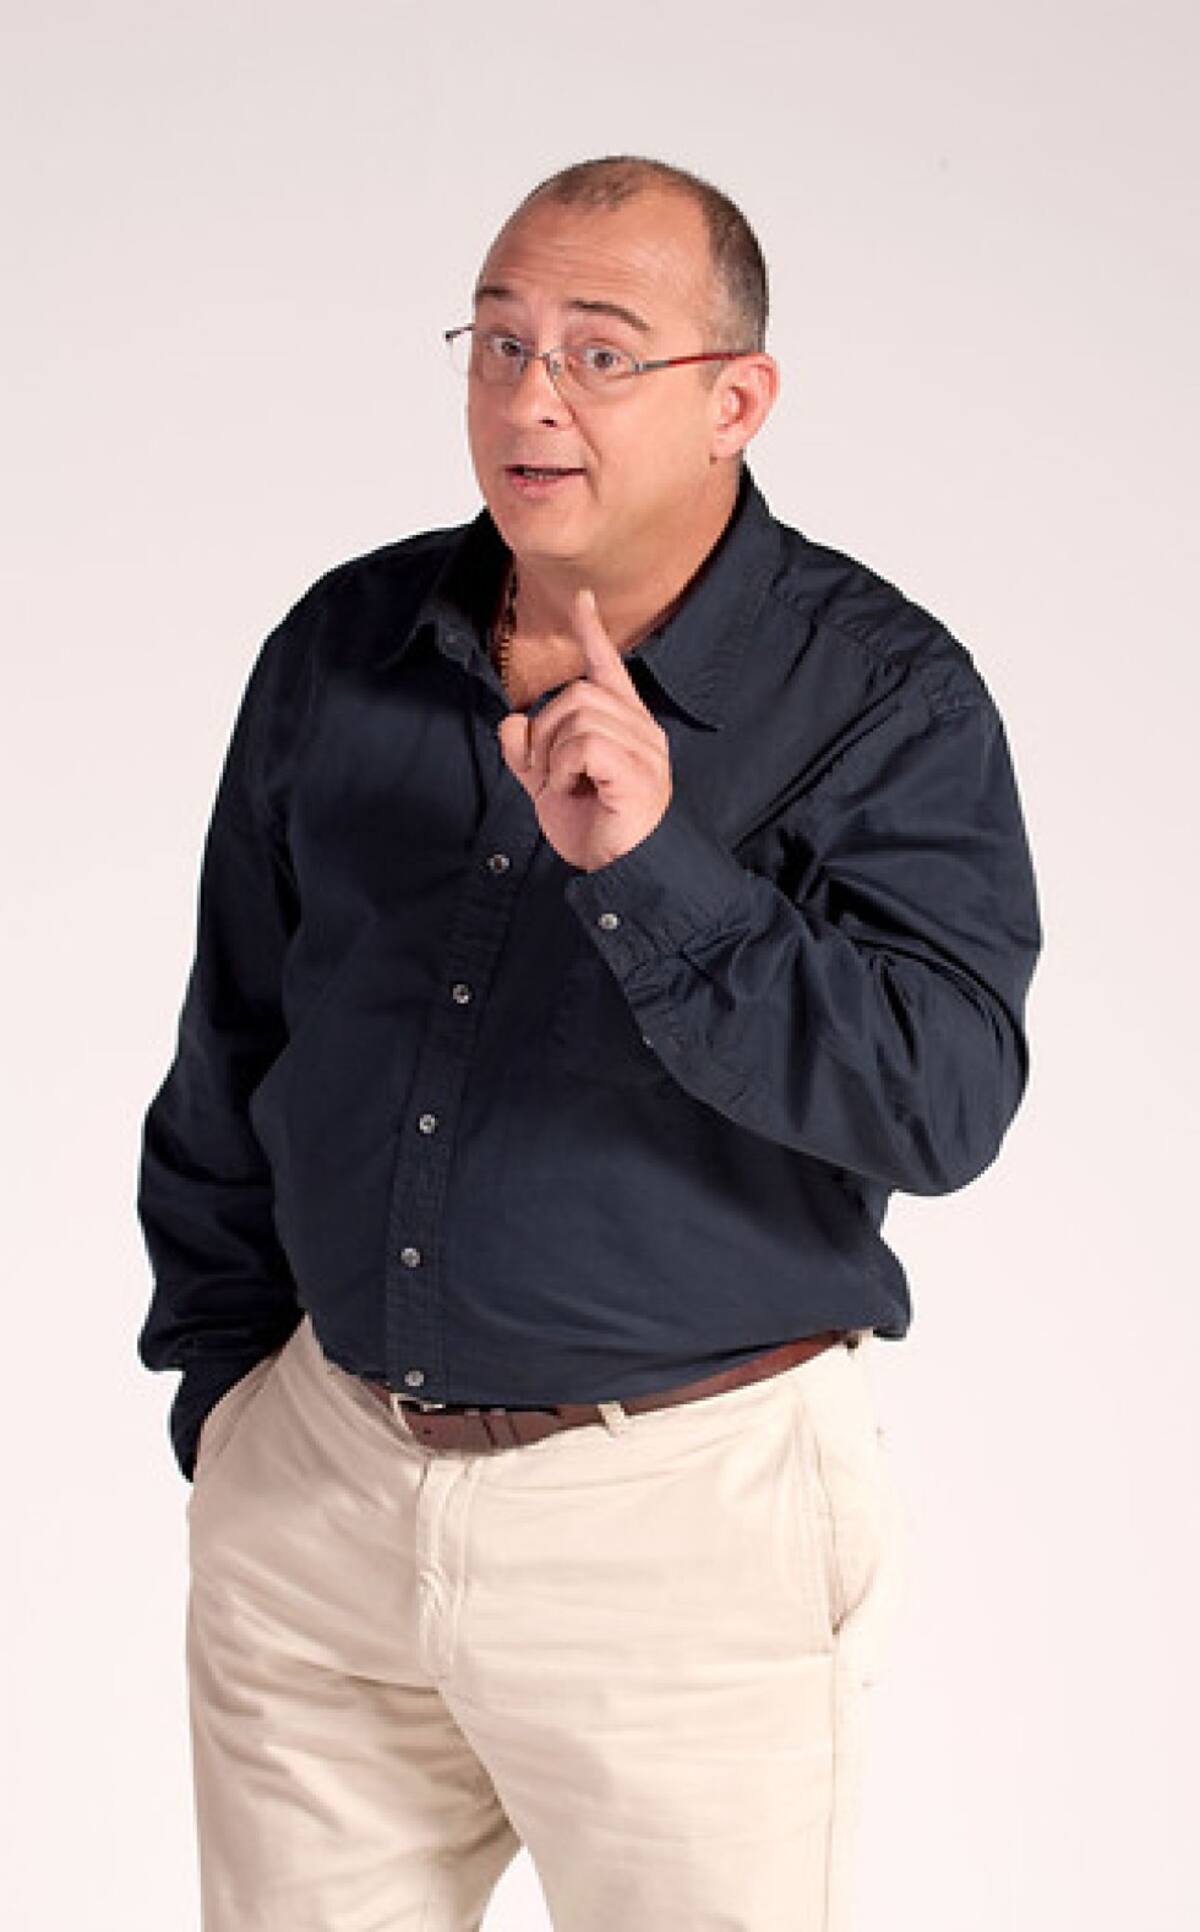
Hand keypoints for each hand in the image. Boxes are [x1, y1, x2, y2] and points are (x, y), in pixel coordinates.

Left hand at [497, 588, 672, 871]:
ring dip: (554, 753)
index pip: (608, 669)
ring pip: (577, 713)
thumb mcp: (549, 785)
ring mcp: (643, 748)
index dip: (592, 633)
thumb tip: (511, 719)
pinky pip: (585, 742)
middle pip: (576, 692)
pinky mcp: (638, 770)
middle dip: (546, 731)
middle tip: (550, 776)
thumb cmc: (597, 829)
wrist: (625, 872)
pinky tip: (574, 789)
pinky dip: (565, 767)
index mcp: (623, 727)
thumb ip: (528, 752)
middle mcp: (640, 730)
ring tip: (564, 786)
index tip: (581, 599)